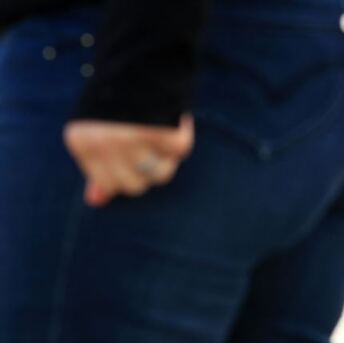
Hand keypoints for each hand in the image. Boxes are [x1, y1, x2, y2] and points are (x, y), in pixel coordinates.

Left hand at [63, 113, 194, 206]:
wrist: (140, 59)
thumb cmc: (117, 103)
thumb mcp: (97, 134)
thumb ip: (98, 168)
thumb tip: (96, 202)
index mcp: (81, 142)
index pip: (111, 184)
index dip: (127, 171)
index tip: (130, 150)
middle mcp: (103, 142)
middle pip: (135, 185)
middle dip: (146, 168)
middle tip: (147, 141)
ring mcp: (133, 137)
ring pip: (159, 174)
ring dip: (166, 157)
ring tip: (158, 131)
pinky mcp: (162, 132)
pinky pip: (179, 153)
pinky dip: (180, 137)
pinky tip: (170, 120)